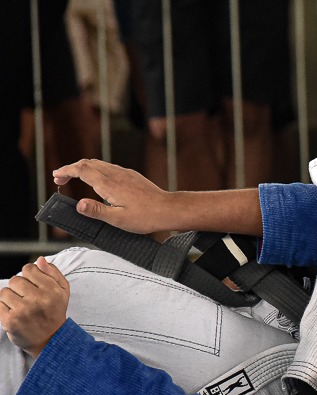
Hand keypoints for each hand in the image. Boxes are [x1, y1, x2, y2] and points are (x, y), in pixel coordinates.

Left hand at [0, 258, 69, 356]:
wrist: (50, 341)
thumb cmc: (54, 314)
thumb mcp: (62, 292)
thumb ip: (53, 273)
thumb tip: (40, 260)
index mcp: (52, 291)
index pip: (29, 269)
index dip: (29, 276)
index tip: (34, 286)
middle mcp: (39, 300)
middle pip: (15, 280)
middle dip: (19, 288)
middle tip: (28, 300)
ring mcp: (23, 311)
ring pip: (5, 292)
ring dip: (10, 298)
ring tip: (21, 307)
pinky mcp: (10, 320)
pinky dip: (4, 308)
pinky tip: (14, 314)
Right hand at [52, 159, 174, 236]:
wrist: (170, 210)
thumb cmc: (146, 217)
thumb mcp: (119, 219)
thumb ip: (97, 211)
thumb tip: (78, 205)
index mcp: (109, 184)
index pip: (82, 169)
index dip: (66, 171)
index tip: (56, 177)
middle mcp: (116, 174)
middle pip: (88, 163)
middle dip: (71, 169)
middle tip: (60, 178)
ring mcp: (125, 174)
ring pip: (99, 164)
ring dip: (84, 169)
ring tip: (75, 178)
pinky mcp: (132, 176)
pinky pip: (110, 168)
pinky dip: (97, 171)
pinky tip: (98, 181)